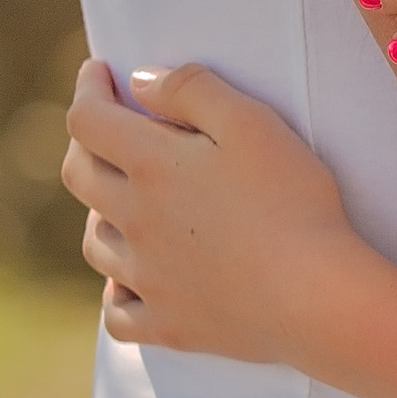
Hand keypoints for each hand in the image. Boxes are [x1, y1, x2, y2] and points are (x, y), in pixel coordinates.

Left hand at [59, 59, 361, 362]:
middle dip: (86, 143)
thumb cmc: (294, 202)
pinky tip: (132, 282)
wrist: (316, 295)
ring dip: (101, 214)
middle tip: (107, 129)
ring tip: (123, 204)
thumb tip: (140, 82)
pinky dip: (117, 293)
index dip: (87, 88)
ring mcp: (147, 278)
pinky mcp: (169, 324)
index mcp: (152, 166)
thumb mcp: (252, 123)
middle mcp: (135, 221)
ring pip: (95, 244)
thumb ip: (192, 89)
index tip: (98, 73)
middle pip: (80, 175)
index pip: (88, 119)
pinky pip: (118, 314)